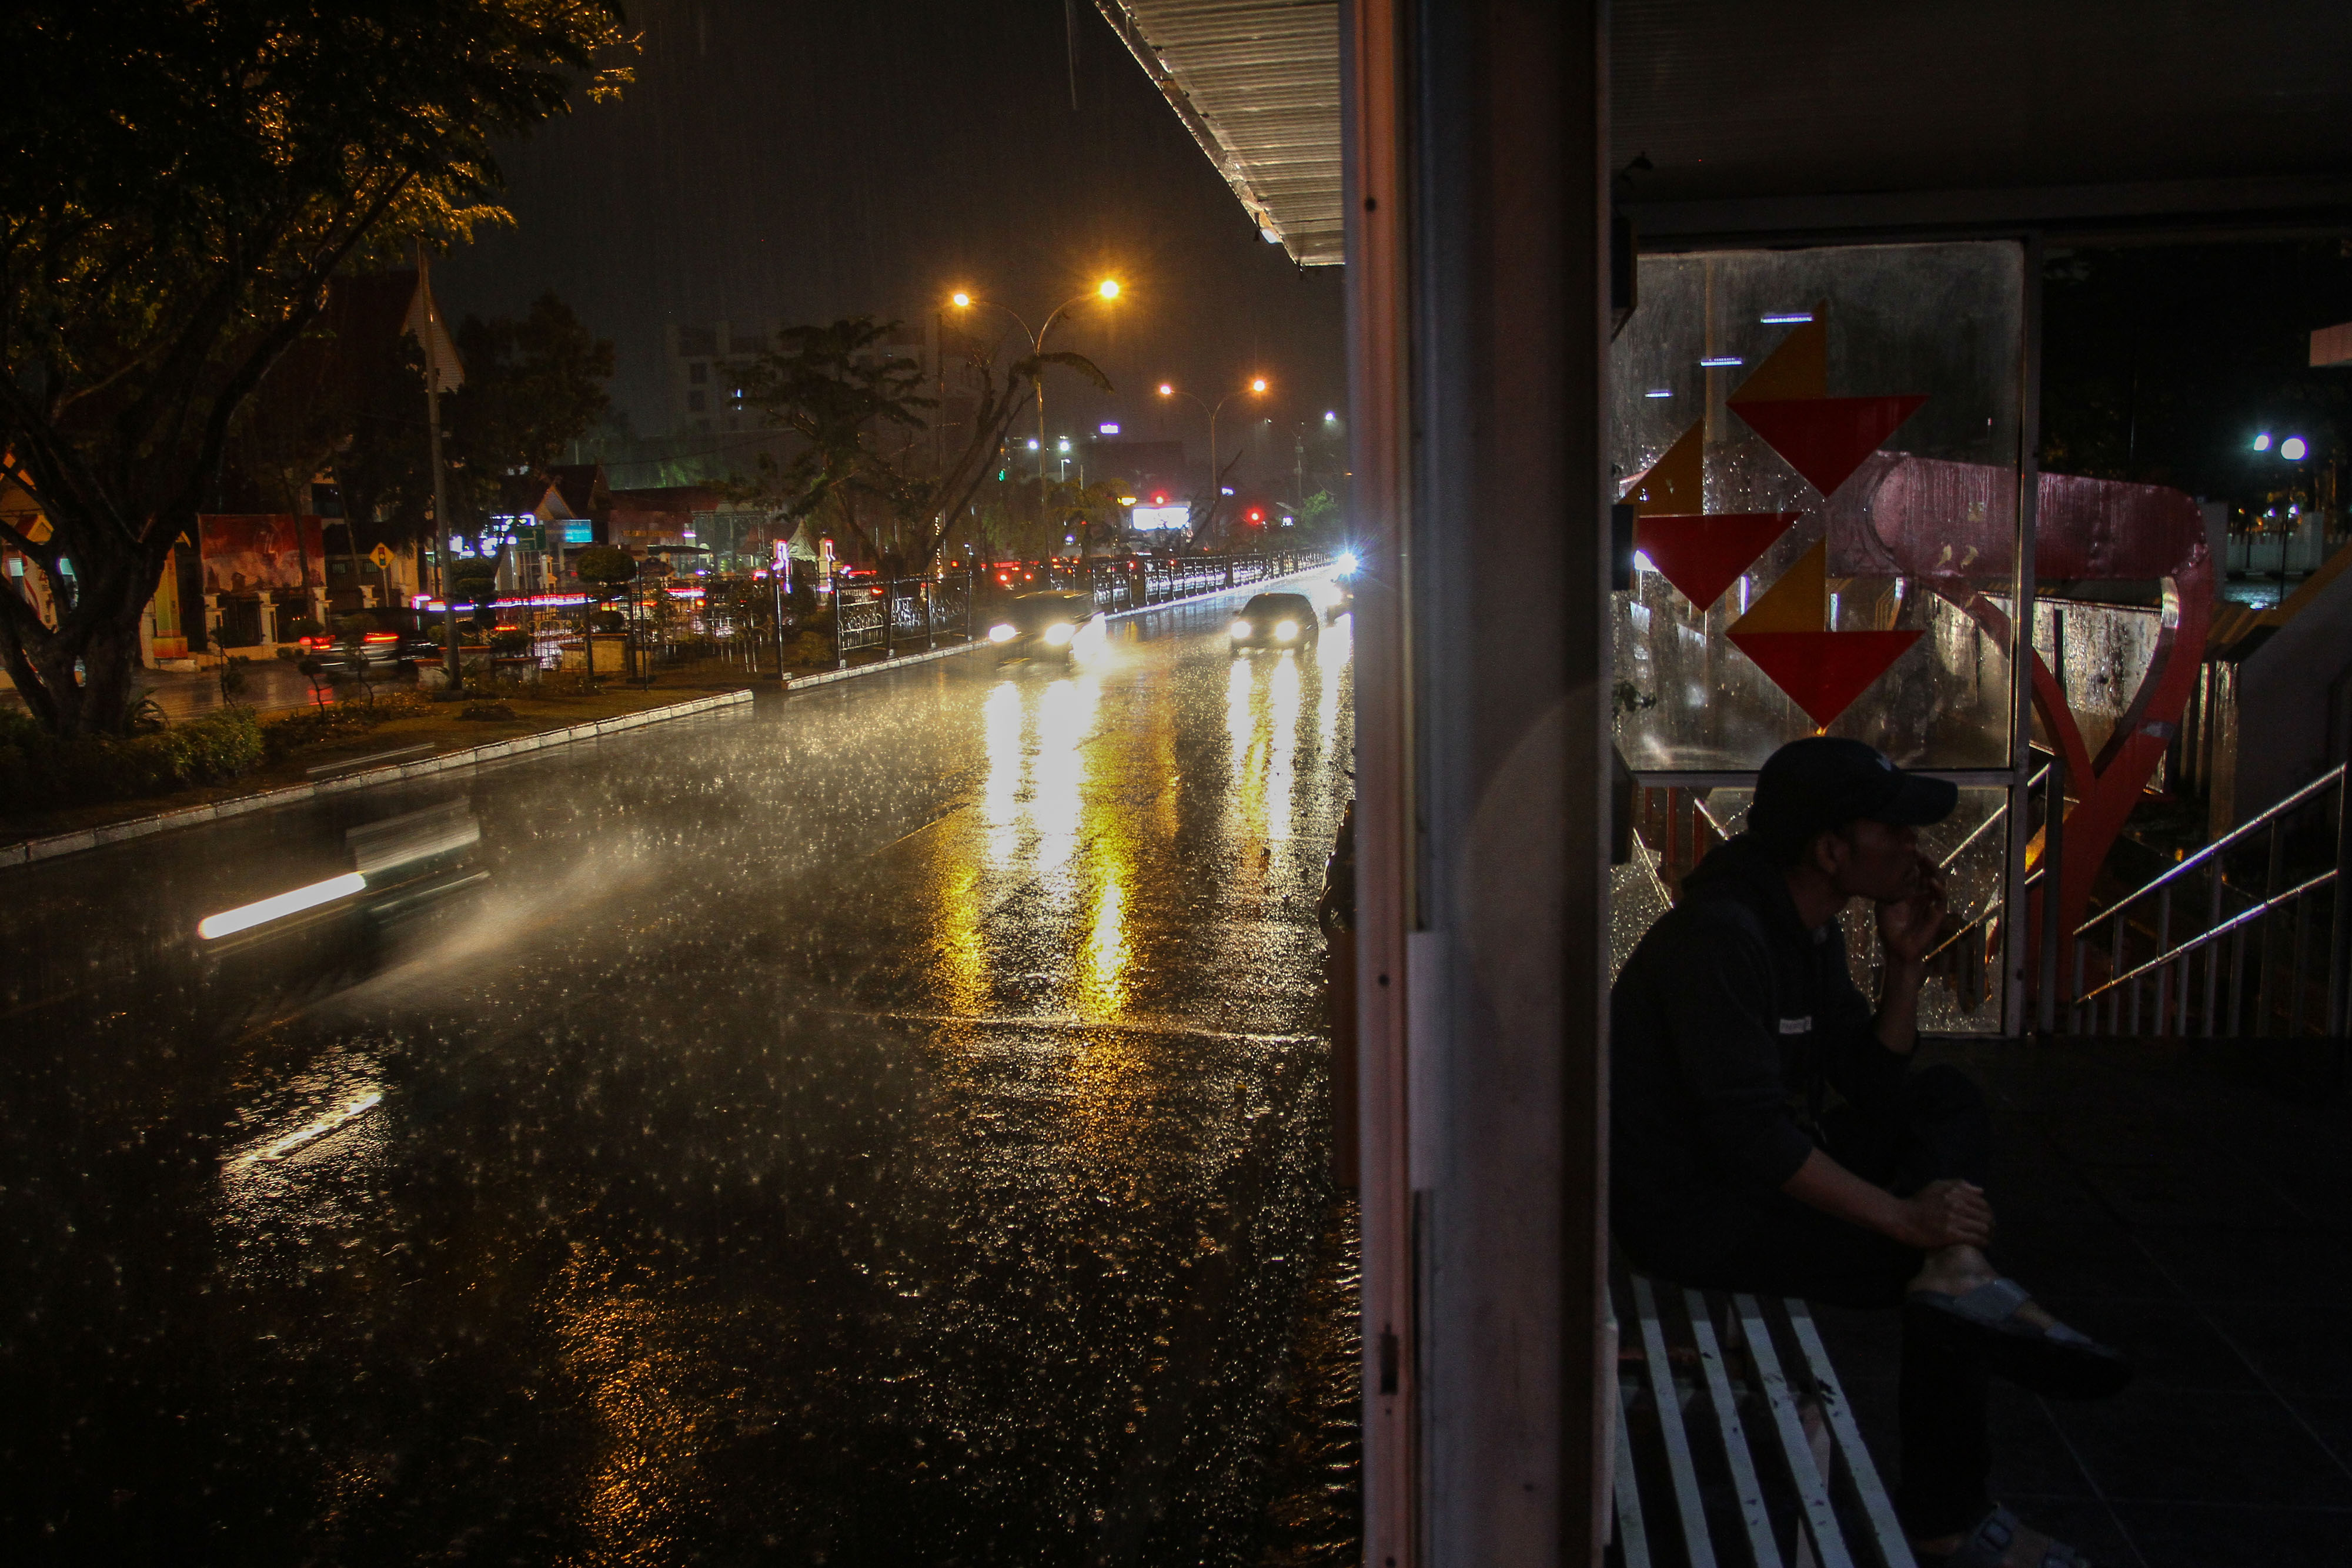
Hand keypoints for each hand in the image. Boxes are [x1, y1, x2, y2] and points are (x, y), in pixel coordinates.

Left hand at [1878, 853, 1947, 967]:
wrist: (1897, 947)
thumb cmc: (1889, 925)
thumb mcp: (1883, 902)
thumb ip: (1886, 887)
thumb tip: (1878, 869)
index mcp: (1912, 890)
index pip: (1917, 870)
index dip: (1914, 860)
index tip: (1906, 849)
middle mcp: (1924, 894)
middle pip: (1930, 872)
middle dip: (1925, 861)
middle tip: (1916, 851)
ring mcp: (1932, 902)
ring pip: (1939, 881)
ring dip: (1933, 870)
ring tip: (1925, 860)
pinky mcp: (1938, 913)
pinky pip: (1942, 899)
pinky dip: (1939, 889)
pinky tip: (1932, 882)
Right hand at [1893, 1178, 1993, 1250]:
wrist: (1901, 1217)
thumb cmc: (1918, 1202)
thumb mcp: (1936, 1186)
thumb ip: (1959, 1185)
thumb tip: (1980, 1191)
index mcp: (1955, 1192)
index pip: (1983, 1203)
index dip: (1989, 1213)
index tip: (1988, 1220)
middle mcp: (1956, 1204)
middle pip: (1986, 1216)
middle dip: (1991, 1225)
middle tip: (1990, 1232)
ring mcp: (1954, 1220)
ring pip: (1983, 1228)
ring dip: (1988, 1235)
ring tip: (1987, 1239)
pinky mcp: (1950, 1234)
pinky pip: (1974, 1238)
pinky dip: (1981, 1242)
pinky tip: (1981, 1245)